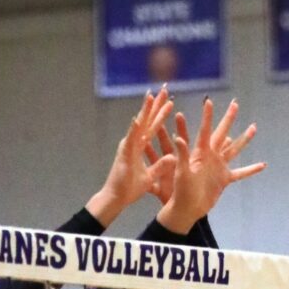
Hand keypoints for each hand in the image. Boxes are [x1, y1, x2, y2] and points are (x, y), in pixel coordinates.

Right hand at [87, 89, 175, 225]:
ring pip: (139, 126)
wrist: (116, 198)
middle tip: (165, 89)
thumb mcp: (150, 177)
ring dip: (145, 111)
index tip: (170, 101)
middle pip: (147, 121)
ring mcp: (128, 147)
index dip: (161, 114)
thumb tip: (172, 158)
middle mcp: (133, 143)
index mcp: (139, 147)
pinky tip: (139, 119)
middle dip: (156, 105)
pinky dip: (134, 130)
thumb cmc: (129, 188)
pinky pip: (131, 141)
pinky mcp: (125, 154)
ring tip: (151, 96)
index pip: (153, 127)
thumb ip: (160, 166)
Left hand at [157, 98, 265, 233]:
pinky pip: (241, 174)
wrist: (187, 208)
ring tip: (254, 127)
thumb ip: (182, 155)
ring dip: (244, 139)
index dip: (207, 116)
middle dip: (229, 119)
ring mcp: (219, 167)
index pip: (205, 130)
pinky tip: (263, 165)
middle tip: (235, 104)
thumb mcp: (181, 171)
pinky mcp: (224, 179)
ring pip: (234, 149)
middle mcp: (211, 156)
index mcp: (200, 152)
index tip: (208, 101)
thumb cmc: (180, 190)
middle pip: (222, 133)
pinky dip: (251, 170)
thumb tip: (178, 138)